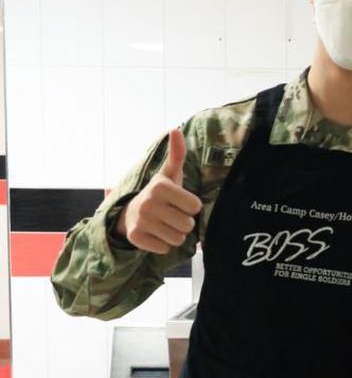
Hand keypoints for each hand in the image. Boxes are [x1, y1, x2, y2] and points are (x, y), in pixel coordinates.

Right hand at [114, 128, 202, 254]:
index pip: (195, 207)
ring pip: (178, 239)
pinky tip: (155, 234)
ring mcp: (140, 221)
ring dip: (175, 235)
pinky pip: (164, 249)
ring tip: (165, 224)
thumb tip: (175, 129)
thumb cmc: (160, 193)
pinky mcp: (135, 238)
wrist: (130, 212)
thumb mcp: (169, 174)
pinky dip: (163, 245)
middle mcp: (149, 203)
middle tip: (172, 215)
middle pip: (188, 225)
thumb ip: (177, 154)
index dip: (191, 207)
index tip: (179, 202)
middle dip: (184, 223)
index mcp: (161, 186)